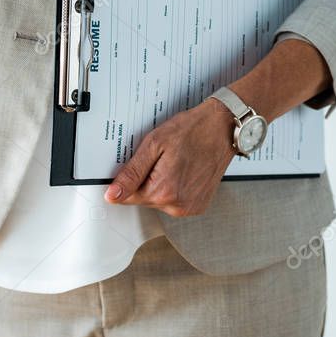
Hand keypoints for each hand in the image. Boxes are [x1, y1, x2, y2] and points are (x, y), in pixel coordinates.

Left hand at [104, 100, 236, 216]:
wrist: (222, 129)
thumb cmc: (192, 131)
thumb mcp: (154, 144)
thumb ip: (131, 173)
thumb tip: (113, 194)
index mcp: (163, 191)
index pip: (126, 197)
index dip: (126, 178)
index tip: (138, 164)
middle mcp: (177, 205)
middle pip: (143, 198)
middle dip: (145, 179)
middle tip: (160, 158)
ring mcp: (189, 207)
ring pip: (158, 200)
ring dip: (160, 183)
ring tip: (173, 162)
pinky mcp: (197, 206)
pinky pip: (174, 200)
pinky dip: (174, 187)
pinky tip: (182, 171)